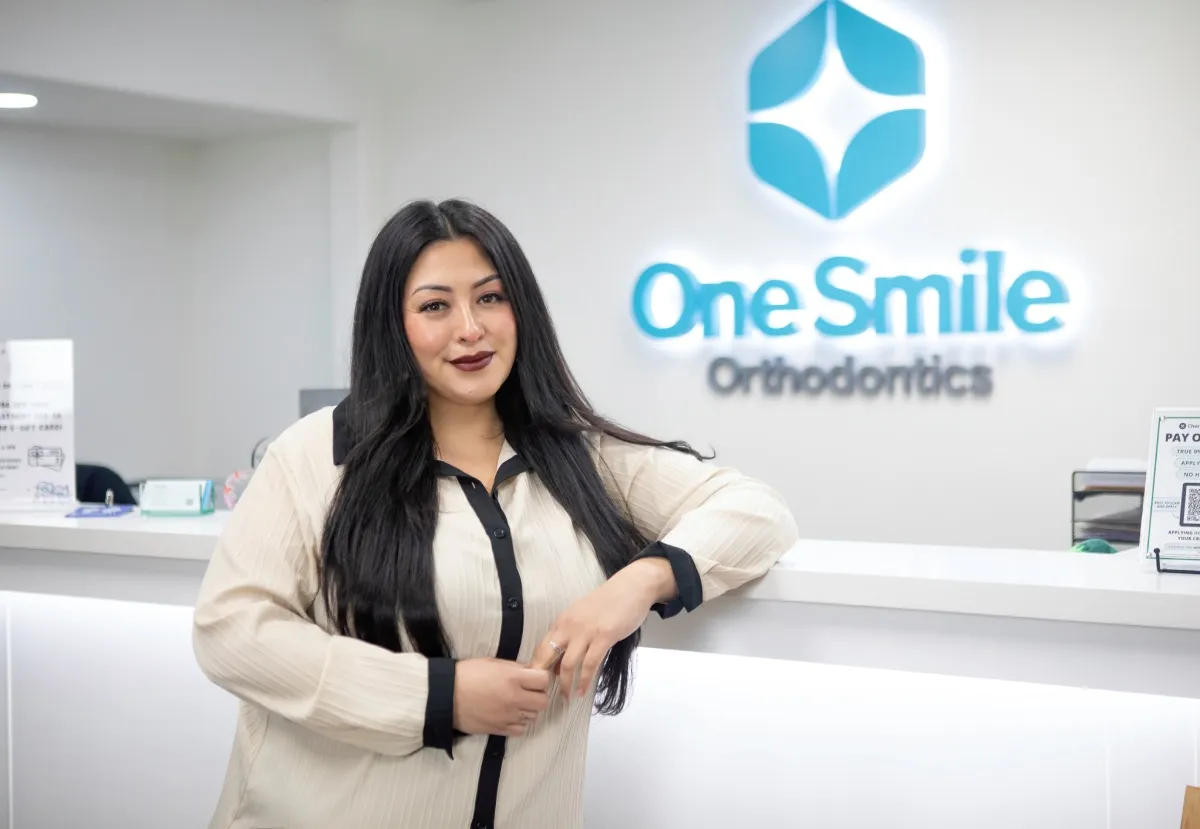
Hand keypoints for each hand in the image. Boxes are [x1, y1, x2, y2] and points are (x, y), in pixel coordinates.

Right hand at [452, 658, 550, 736]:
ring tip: (516, 703)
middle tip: (528, 691)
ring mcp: (508, 716)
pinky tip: (510, 715)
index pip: (544, 680)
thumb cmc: (467, 674)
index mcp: (513, 678)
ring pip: (534, 716)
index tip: (535, 678)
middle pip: (543, 701)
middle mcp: (514, 698)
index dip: (542, 678)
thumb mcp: (493, 663)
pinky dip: (519, 723)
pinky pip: (521, 730)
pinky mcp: (499, 729)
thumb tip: (531, 671)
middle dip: (538, 695)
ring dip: (528, 709)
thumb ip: (515, 668)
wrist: (445, 695)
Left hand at [531, 558, 676, 699]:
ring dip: (565, 684)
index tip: (536, 685)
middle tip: (544, 696)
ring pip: (567, 664)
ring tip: (566, 698)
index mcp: (562, 621)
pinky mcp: (604, 636)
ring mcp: (586, 631)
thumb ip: (571, 637)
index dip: (535, 668)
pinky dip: (585, 681)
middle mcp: (569, 625)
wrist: (632, 587)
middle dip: (542, 679)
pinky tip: (583, 691)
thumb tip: (559, 665)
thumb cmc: (609, 602)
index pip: (541, 647)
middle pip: (547, 656)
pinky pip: (590, 664)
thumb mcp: (583, 616)